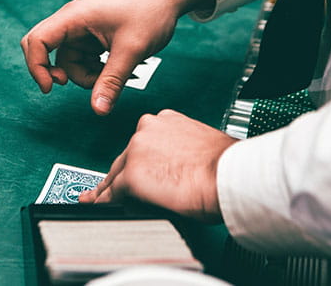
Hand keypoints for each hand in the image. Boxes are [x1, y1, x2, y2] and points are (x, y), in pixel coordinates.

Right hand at [20, 0, 214, 114]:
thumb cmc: (149, 11)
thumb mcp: (131, 50)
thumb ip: (111, 81)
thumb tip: (98, 110)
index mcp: (74, 16)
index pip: (37, 41)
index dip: (36, 67)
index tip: (50, 88)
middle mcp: (72, 21)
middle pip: (45, 50)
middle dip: (56, 72)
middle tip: (71, 85)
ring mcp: (81, 29)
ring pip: (68, 61)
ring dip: (85, 75)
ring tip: (115, 76)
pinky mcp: (91, 36)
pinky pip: (82, 59)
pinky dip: (94, 70)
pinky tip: (116, 68)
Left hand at [79, 109, 237, 221]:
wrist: (231, 176)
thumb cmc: (228, 167)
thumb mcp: (200, 147)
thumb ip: (181, 152)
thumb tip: (179, 168)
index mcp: (166, 121)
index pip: (141, 145)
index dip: (133, 162)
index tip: (130, 170)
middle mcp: (147, 129)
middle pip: (124, 159)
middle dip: (117, 177)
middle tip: (105, 191)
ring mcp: (137, 151)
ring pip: (116, 175)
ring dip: (110, 190)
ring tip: (99, 202)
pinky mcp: (132, 175)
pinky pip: (113, 193)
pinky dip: (106, 202)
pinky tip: (101, 208)